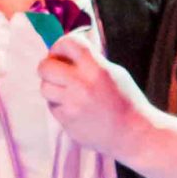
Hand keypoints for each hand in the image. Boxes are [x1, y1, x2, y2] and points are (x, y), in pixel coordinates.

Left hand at [38, 30, 158, 161]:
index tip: (61, 51)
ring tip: (66, 91)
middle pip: (45, 67)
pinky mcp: (67, 122)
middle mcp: (82, 85)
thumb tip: (66, 54)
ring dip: (52, 86)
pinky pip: (52, 106)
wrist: (132, 133)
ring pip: (44, 87)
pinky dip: (59, 105)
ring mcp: (72, 105)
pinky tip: (74, 108)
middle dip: (48, 66)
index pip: (67, 44)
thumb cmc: (125, 100)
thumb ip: (90, 62)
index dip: (59, 45)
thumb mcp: (114, 72)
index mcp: (96, 68)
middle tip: (56, 70)